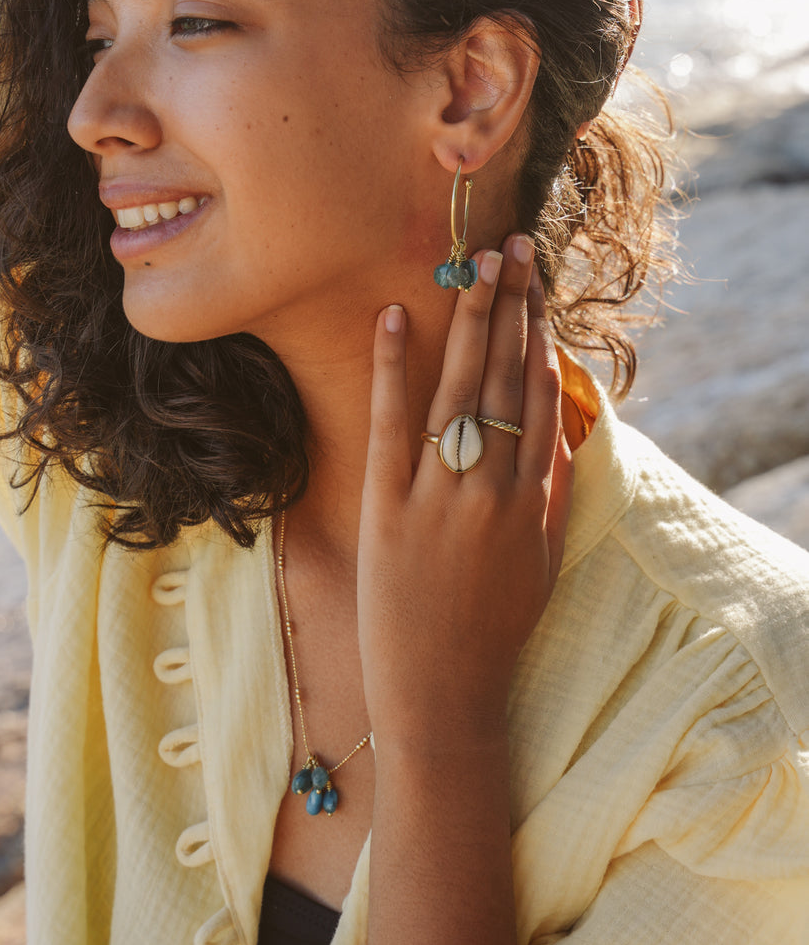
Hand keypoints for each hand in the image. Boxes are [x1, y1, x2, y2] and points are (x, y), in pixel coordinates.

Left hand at [358, 234, 571, 754]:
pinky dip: (391, 366)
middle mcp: (491, 484)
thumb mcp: (543, 561)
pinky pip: (390, 423)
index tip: (539, 287)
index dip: (539, 334)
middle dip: (510, 306)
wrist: (442, 696)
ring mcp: (439, 493)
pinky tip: (394, 316)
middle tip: (512, 248)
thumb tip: (558, 427)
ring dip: (466, 320)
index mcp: (532, 497)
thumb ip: (553, 492)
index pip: (540, 395)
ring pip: (457, 387)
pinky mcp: (387, 506)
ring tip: (474, 266)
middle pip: (503, 376)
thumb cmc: (495, 630)